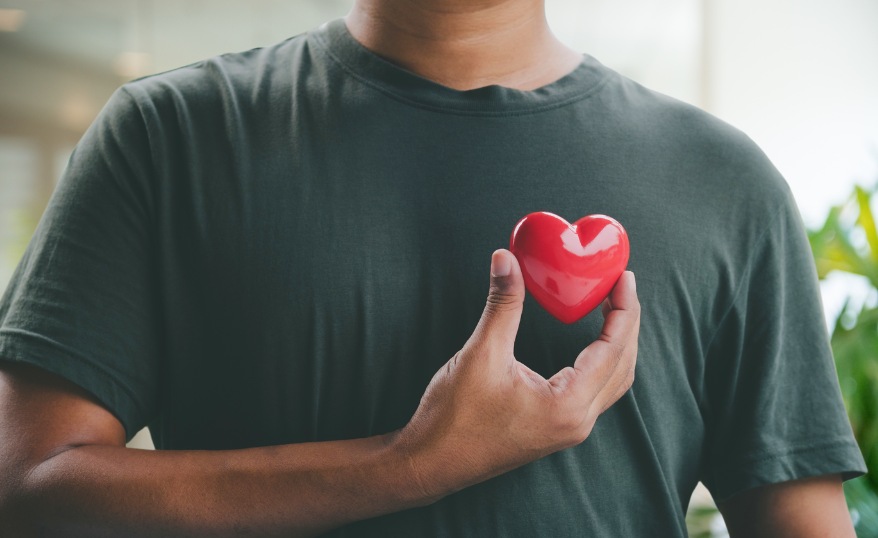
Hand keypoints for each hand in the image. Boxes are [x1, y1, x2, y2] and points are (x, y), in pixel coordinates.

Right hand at [390, 249, 639, 501]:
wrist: (431, 463)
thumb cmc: (453, 418)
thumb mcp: (481, 354)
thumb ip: (502, 305)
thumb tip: (506, 259)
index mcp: (568, 405)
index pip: (613, 349)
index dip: (623, 309)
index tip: (624, 277)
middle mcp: (577, 422)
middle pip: (623, 365)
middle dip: (626, 323)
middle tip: (621, 285)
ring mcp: (568, 429)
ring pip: (613, 382)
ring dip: (618, 344)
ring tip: (611, 308)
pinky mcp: (555, 429)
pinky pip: (595, 392)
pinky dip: (602, 362)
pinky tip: (590, 343)